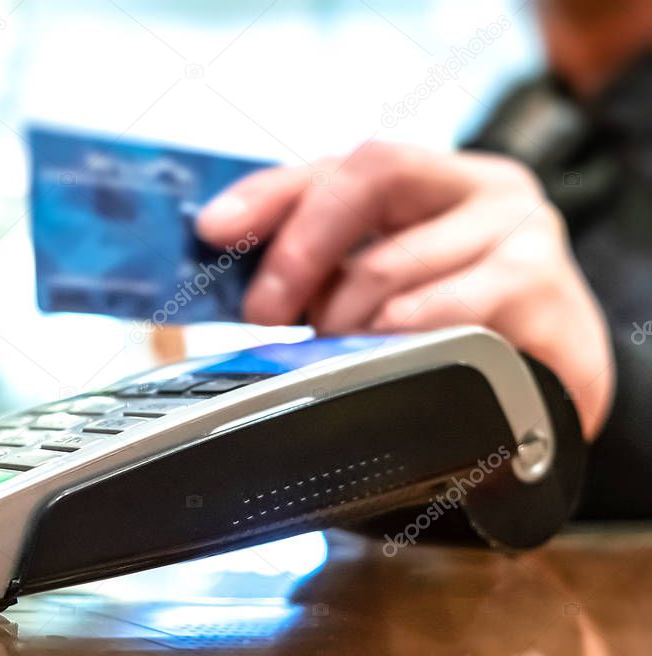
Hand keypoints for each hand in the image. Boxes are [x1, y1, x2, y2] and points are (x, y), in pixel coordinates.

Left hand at [198, 142, 613, 438]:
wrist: (556, 378)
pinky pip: (440, 315)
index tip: (213, 229)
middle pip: (371, 178)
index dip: (272, 194)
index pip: (343, 164)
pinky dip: (396, 341)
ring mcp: (521, 231)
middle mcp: (484, 187)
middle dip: (298, 250)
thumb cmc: (462, 326)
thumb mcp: (390, 284)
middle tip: (264, 313)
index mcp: (438, 179)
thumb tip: (241, 286)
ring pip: (392, 265)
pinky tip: (386, 358)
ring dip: (341, 319)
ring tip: (333, 351)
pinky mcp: (542, 289)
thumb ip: (327, 270)